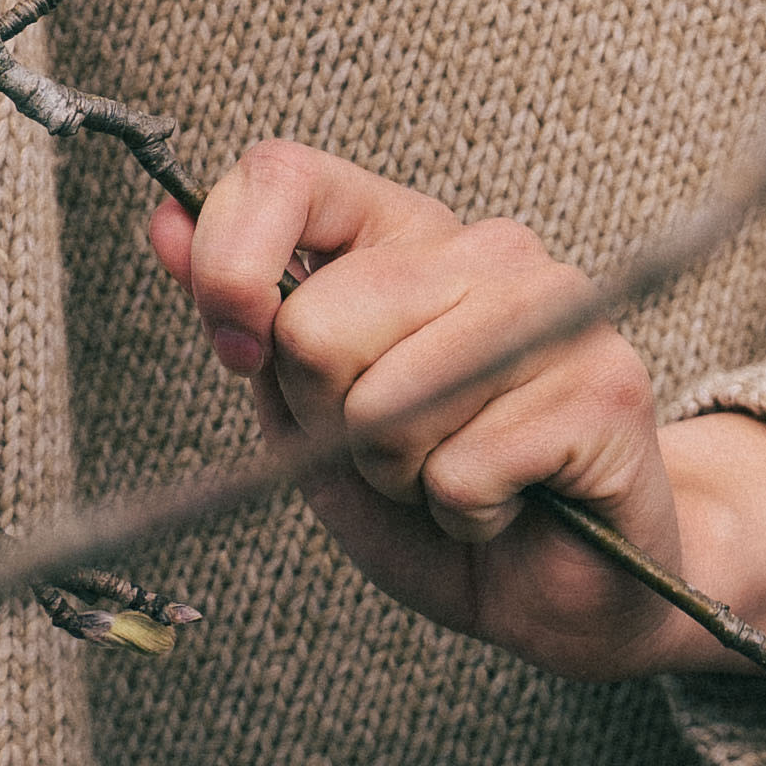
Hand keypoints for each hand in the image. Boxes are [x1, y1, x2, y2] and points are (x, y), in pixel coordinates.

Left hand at [153, 141, 765, 685]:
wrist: (565, 589)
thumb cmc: (438, 497)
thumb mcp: (310, 417)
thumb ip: (244, 318)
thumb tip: (162, 219)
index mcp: (404, 235)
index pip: (282, 175)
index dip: (229, 272)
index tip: (243, 354)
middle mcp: (484, 247)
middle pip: (317, 323)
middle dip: (332, 422)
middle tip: (396, 453)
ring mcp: (554, 306)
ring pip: (389, 405)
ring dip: (401, 478)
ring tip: (454, 480)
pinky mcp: (604, 385)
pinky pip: (462, 469)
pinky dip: (464, 516)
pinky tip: (508, 503)